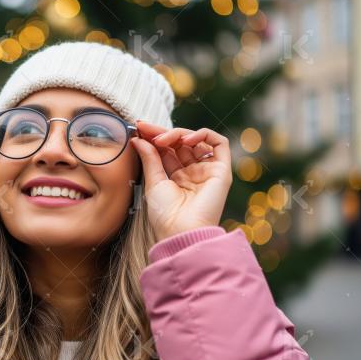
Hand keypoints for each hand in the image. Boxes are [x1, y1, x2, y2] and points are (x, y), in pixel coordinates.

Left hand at [130, 121, 232, 241]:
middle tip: (146, 129)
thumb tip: (139, 139)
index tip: (139, 128)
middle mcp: (192, 172)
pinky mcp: (221, 170)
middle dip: (162, 132)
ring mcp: (207, 170)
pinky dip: (203, 134)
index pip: (167, 149)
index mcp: (176, 177)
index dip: (154, 137)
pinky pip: (219, 143)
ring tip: (163, 139)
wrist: (181, 231)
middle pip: (180, 143)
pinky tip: (187, 139)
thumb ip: (149, 158)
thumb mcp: (153, 182)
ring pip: (197, 140)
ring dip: (179, 133)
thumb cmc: (166, 215)